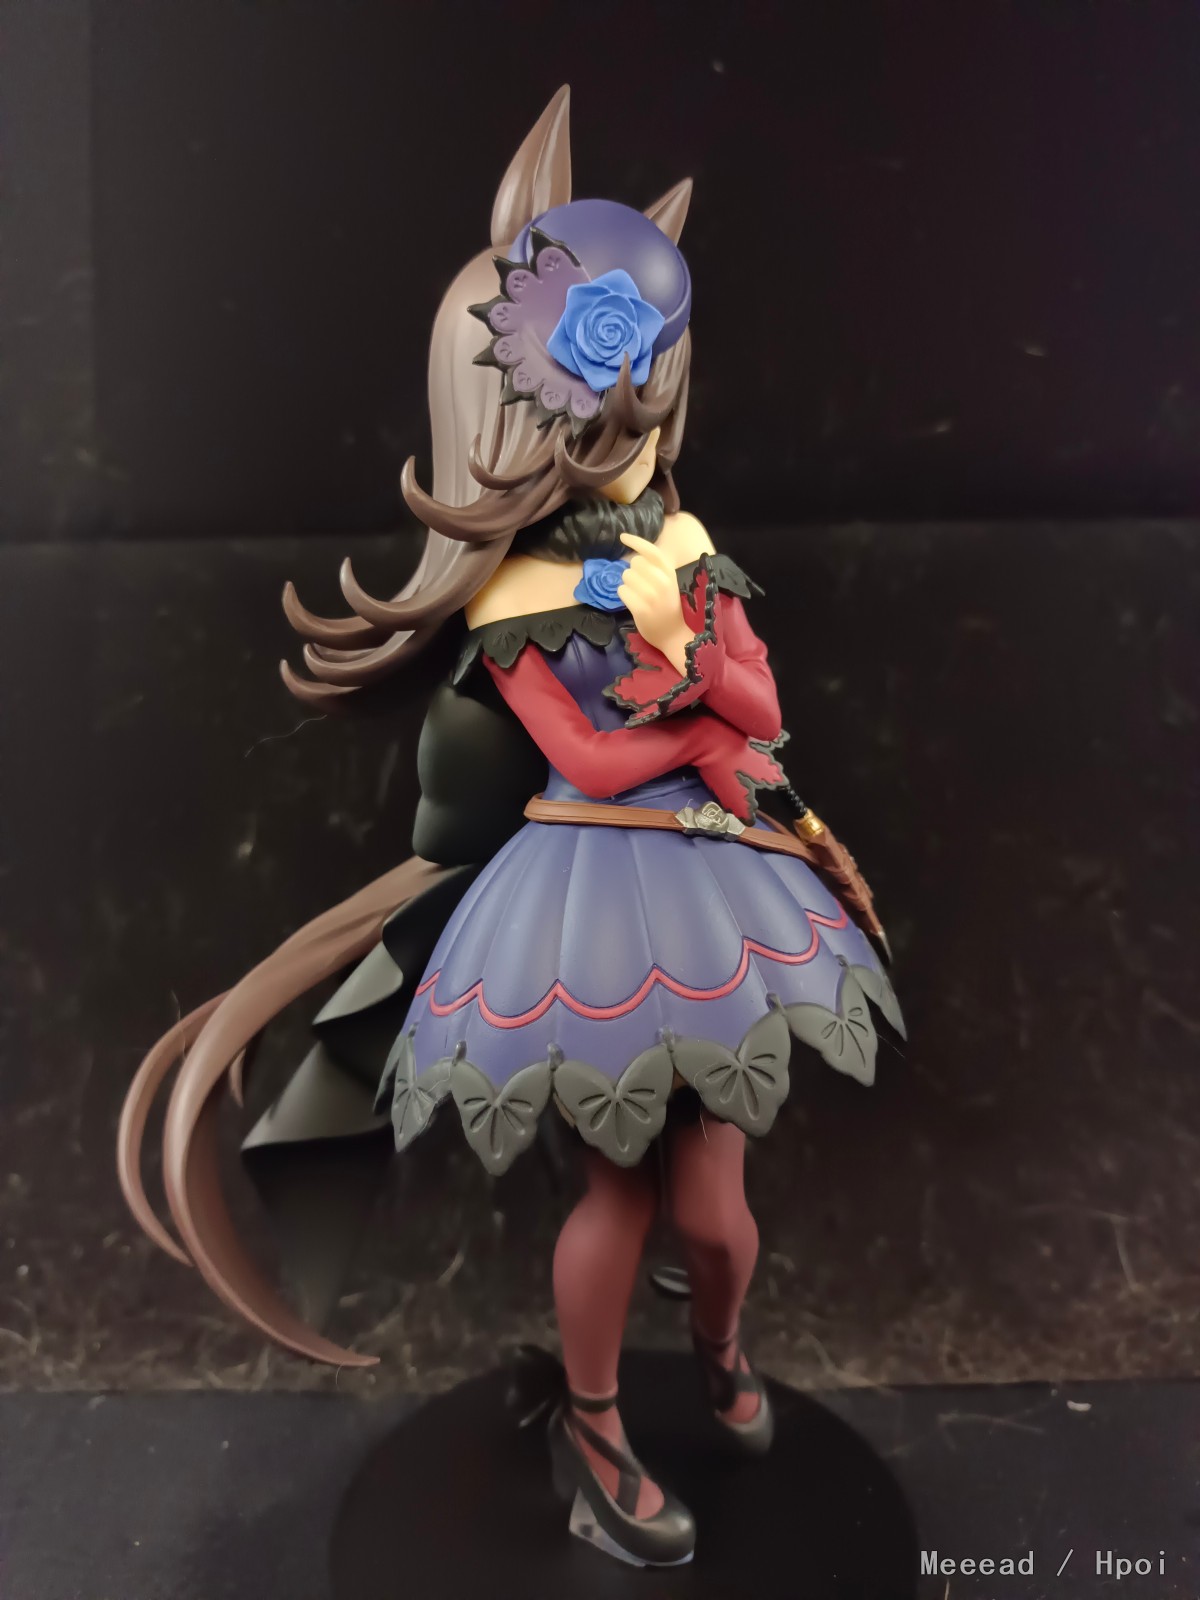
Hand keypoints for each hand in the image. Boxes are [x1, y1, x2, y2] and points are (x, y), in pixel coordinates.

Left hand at [618, 533, 692, 673]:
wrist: (674, 635)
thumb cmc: (669, 607)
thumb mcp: (669, 583)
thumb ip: (656, 569)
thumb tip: (634, 556)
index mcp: (670, 573)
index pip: (651, 551)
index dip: (635, 540)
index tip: (622, 537)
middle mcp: (662, 581)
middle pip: (634, 563)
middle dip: (633, 572)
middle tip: (641, 586)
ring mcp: (651, 595)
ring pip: (626, 576)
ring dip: (628, 584)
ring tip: (639, 595)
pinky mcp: (641, 608)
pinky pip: (622, 591)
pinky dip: (624, 596)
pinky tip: (633, 603)